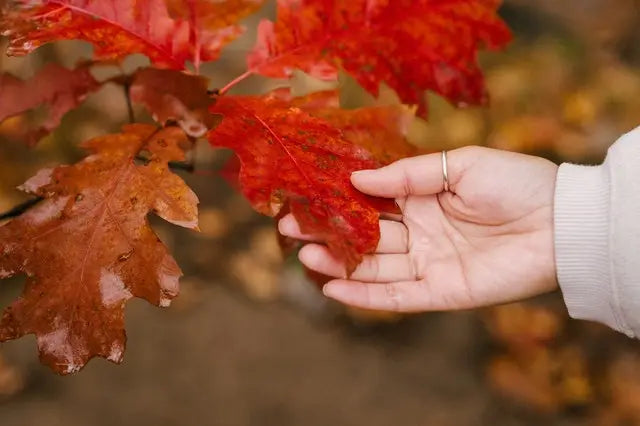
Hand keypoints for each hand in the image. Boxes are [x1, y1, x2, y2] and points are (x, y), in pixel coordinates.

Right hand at [278, 146, 558, 311]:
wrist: (559, 221)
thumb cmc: (514, 182)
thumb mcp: (457, 164)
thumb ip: (406, 174)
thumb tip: (357, 178)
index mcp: (422, 197)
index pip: (370, 200)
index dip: (337, 199)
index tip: (303, 194)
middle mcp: (420, 231)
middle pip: (364, 234)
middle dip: (327, 231)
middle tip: (289, 227)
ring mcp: (428, 263)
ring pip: (374, 265)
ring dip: (338, 263)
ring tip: (304, 256)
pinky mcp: (440, 291)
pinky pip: (396, 296)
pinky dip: (365, 295)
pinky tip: (333, 290)